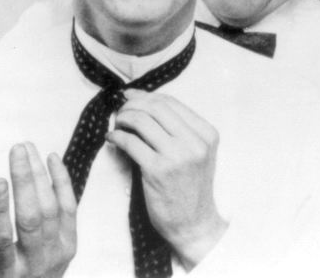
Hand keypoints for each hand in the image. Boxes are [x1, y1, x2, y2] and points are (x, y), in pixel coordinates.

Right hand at [0, 143, 76, 277]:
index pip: (1, 240)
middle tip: (17, 147)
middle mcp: (33, 266)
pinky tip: (52, 159)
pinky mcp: (69, 246)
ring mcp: (56, 256)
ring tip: (27, 147)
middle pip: (33, 219)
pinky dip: (63, 182)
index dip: (0, 210)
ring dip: (41, 175)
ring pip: (52, 209)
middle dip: (26, 180)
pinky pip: (70, 209)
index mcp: (2, 274)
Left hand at [106, 90, 227, 269]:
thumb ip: (179, 130)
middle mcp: (194, 142)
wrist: (194, 224)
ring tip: (117, 125)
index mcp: (206, 133)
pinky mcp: (157, 170)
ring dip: (123, 118)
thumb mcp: (197, 153)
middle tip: (120, 110)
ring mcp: (177, 156)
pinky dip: (117, 136)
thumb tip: (144, 102)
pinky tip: (112, 139)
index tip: (130, 96)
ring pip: (141, 120)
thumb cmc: (190, 187)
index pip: (171, 102)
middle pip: (155, 107)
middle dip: (132, 104)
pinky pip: (130, 142)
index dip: (145, 95)